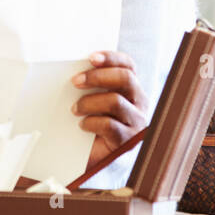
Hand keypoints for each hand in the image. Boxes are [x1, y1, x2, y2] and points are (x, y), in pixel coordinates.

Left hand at [71, 51, 147, 170]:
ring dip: (89, 102)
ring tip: (74, 108)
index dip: (111, 58)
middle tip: (75, 81)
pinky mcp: (128, 141)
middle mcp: (139, 102)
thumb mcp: (92, 99)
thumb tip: (76, 70)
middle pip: (125, 79)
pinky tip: (82, 125)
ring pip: (116, 101)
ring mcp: (136, 122)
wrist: (88, 157)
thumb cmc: (89, 123)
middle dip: (98, 77)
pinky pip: (110, 125)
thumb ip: (90, 84)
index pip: (128, 65)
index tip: (91, 57)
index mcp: (131, 87)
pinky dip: (92, 122)